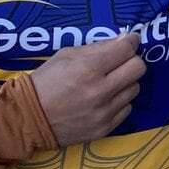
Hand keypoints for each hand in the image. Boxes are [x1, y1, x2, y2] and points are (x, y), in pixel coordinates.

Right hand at [29, 32, 145, 144]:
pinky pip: (126, 108)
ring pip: (135, 89)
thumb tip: (124, 39)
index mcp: (89, 69)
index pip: (126, 49)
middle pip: (138, 69)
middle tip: (120, 61)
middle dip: (131, 60)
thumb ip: (97, 47)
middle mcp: (100, 91)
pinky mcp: (105, 128)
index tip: (130, 39)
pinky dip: (119, 101)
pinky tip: (104, 99)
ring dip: (125, 82)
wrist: (29, 118)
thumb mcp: (66, 55)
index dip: (130, 41)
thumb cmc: (46, 81)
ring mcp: (105, 112)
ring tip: (108, 82)